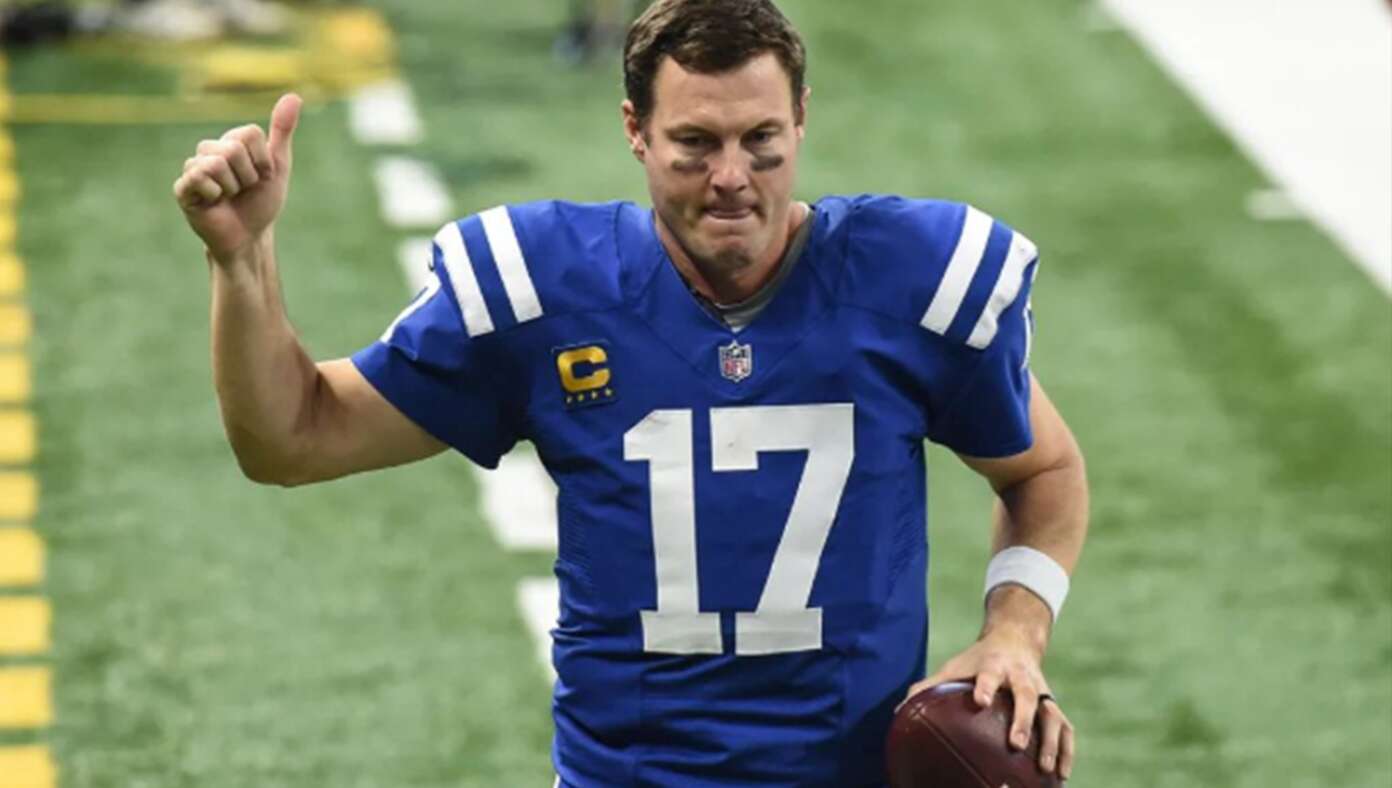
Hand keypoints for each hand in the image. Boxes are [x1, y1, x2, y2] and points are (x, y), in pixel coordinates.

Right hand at [173, 93, 300, 261]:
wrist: (251, 237)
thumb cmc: (262, 202)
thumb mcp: (278, 165)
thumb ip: (282, 131)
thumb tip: (294, 96)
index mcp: (231, 141)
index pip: (249, 133)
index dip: (263, 160)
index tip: (262, 176)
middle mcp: (209, 150)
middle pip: (233, 147)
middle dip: (248, 175)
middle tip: (244, 190)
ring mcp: (194, 168)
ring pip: (217, 163)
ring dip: (233, 187)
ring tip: (229, 197)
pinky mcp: (183, 188)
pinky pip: (199, 178)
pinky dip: (215, 194)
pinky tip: (214, 202)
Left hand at [903, 629, 1074, 780]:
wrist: (1014, 639)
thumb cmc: (977, 661)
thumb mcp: (955, 666)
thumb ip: (929, 686)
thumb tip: (899, 711)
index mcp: (994, 665)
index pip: (990, 674)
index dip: (986, 686)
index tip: (980, 700)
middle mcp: (1021, 677)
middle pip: (1026, 696)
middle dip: (1022, 719)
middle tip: (1016, 744)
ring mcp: (1041, 691)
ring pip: (1052, 715)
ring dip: (1051, 742)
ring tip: (1046, 769)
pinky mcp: (1053, 704)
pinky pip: (1066, 728)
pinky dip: (1066, 750)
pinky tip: (1061, 776)